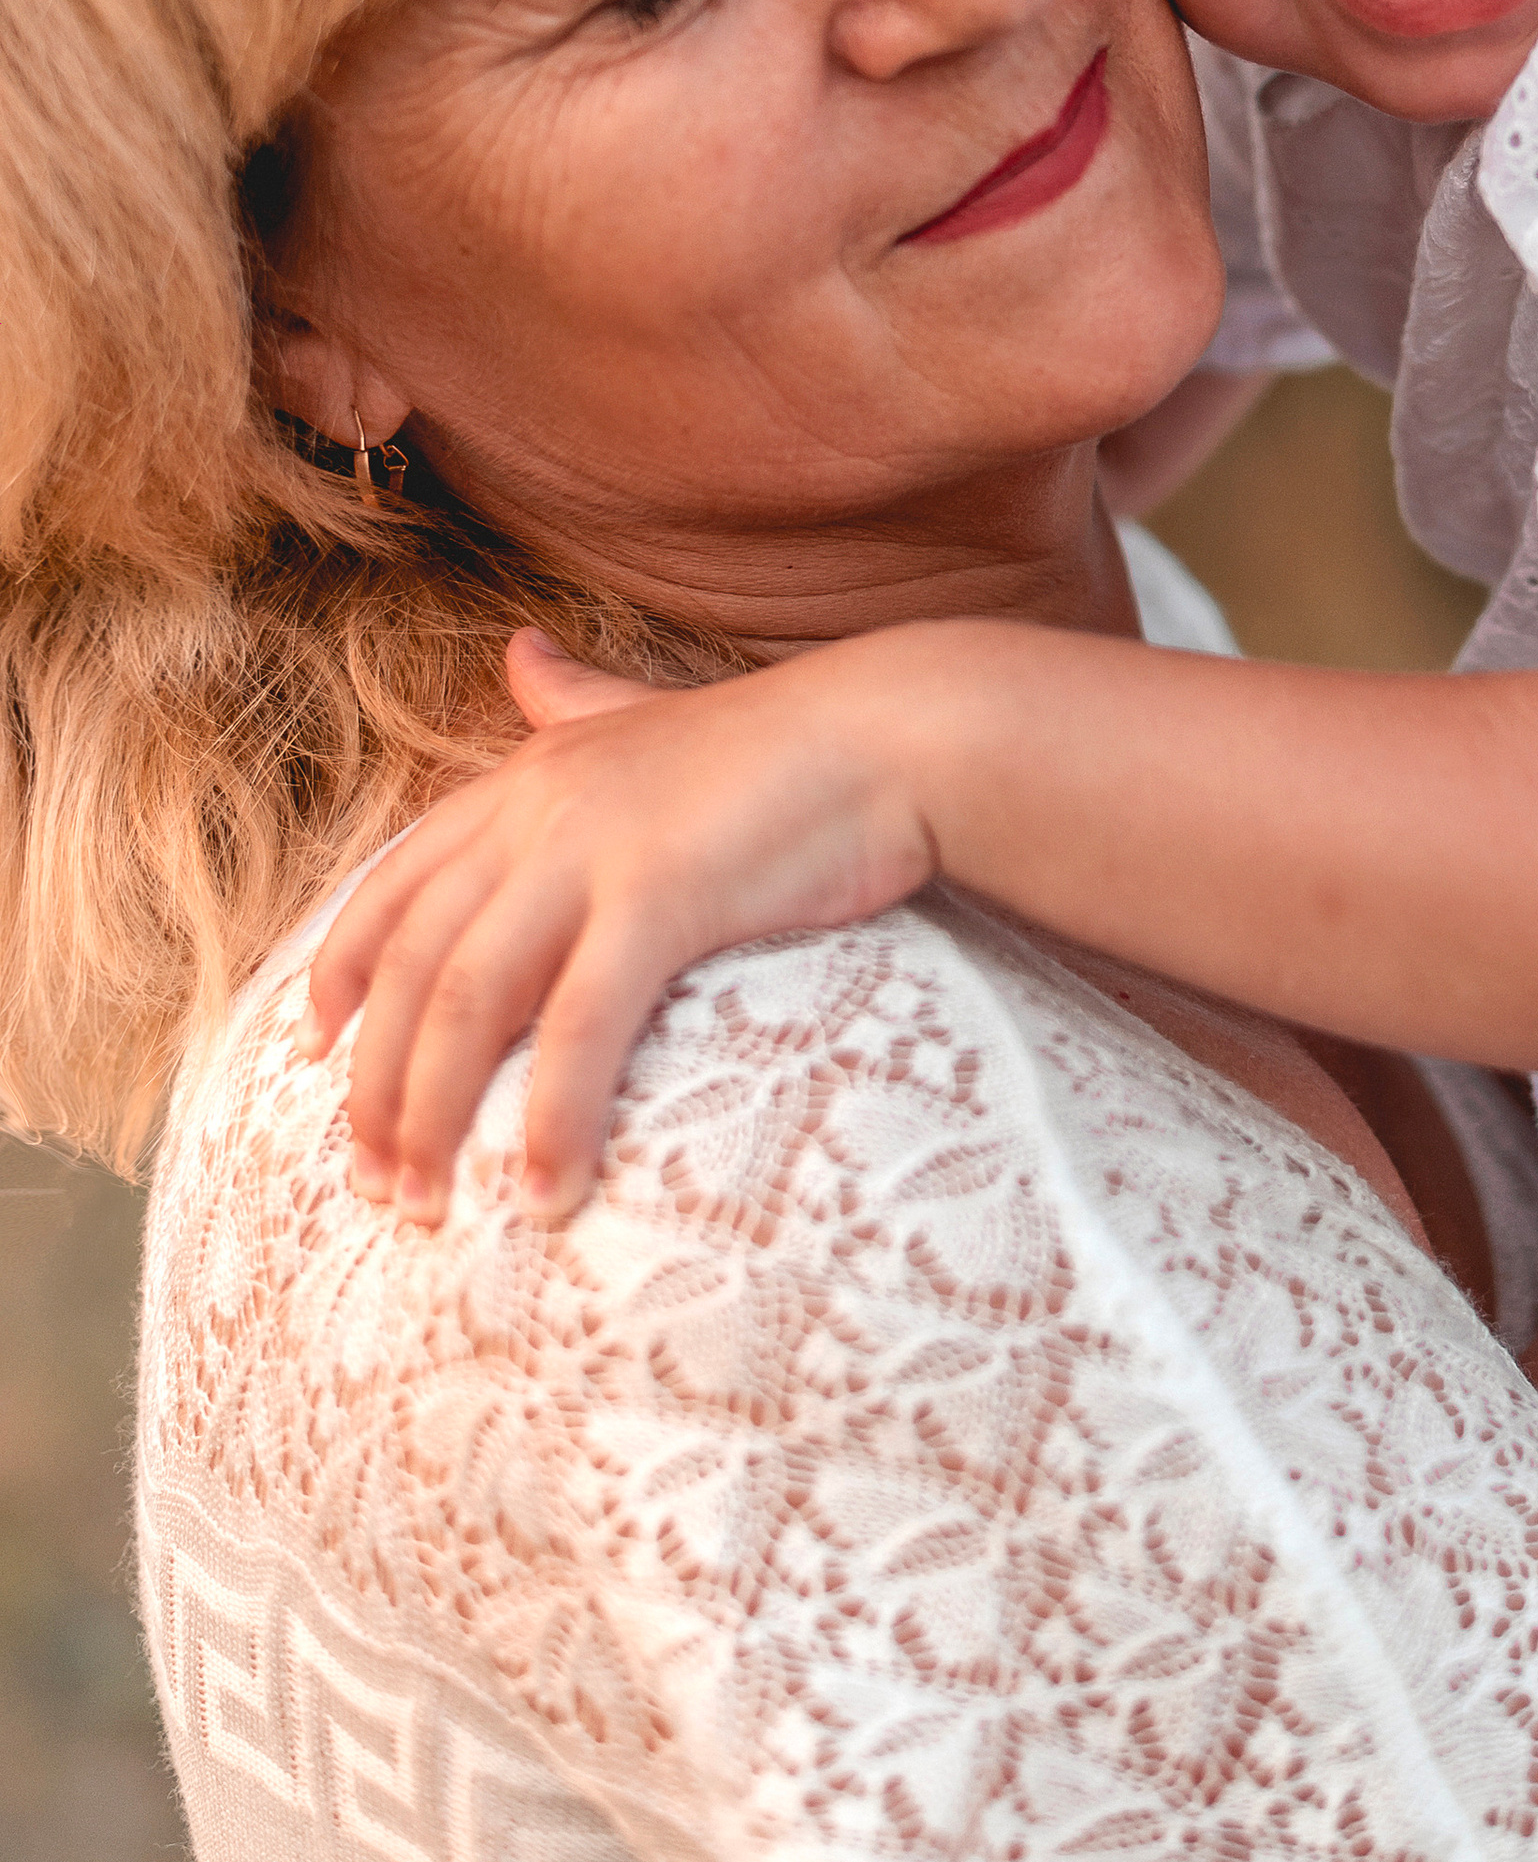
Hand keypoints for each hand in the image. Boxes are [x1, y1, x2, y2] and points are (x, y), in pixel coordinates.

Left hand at [299, 630, 937, 1225]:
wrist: (898, 733)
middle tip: (373, 1185)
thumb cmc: (787, 744)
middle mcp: (539, 809)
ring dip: (435, 1118)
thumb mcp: (652, 711)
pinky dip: (552, 1118)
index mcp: (528, 777)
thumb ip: (576, 698)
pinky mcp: (663, 894)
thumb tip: (519, 651)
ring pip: (471, 1000)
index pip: (395, 884)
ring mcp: (596, 849)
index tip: (315, 1056)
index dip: (342, 972)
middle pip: (418, 964)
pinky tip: (543, 1193)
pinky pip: (582, 1026)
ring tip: (428, 1211)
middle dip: (379, 1086)